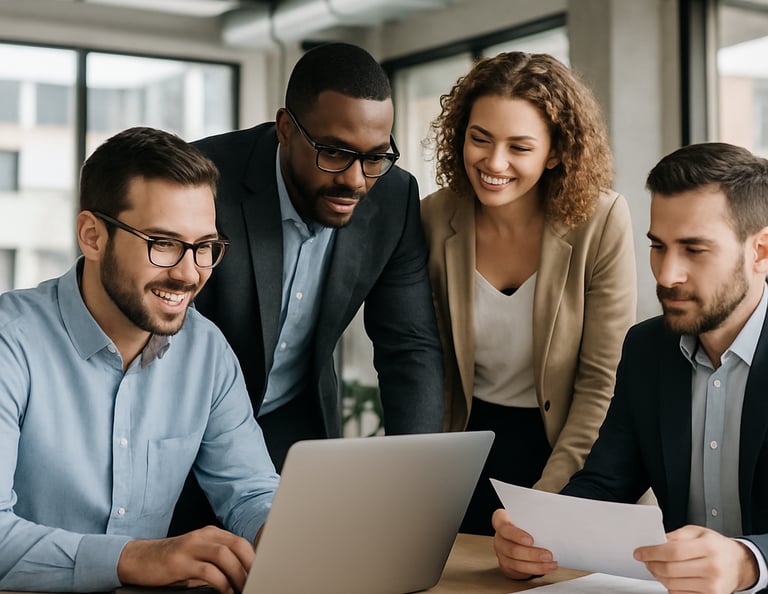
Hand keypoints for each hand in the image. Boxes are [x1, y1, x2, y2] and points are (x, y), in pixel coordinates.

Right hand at [117, 525, 255, 593]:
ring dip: (238, 574)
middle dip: (250, 565)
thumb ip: (219, 563)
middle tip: (256, 581)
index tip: (263, 573)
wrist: (139, 559)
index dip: (254, 558)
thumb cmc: (171, 563)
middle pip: (237, 545)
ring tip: (243, 588)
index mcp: (210, 533)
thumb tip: (243, 575)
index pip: (240, 542)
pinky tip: (225, 591)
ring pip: (224, 555)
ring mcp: (191, 546)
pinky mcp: (179, 561)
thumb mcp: (198, 559)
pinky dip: (221, 582)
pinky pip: (207, 570)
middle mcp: (203, 536)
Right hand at [492, 508, 557, 578]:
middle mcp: (499, 538)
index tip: (531, 540)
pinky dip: (535, 570)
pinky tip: (545, 568)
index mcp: (501, 521)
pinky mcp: (506, 566)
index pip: (504, 527)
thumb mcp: (526, 518)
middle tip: (548, 555)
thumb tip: (554, 522)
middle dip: (532, 554)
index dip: (516, 535)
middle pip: (512, 549)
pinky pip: (519, 571)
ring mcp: (501, 553)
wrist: (517, 538)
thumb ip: (534, 520)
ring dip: (536, 566)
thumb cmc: (525, 525)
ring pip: (516, 563)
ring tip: (550, 564)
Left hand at [634, 525, 758, 593]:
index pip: (673, 551)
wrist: (738, 564)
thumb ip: (676, 535)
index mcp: (708, 547)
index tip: (640, 553)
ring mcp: (712, 586)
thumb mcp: (698, 532)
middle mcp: (712, 568)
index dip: (652, 552)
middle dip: (651, 564)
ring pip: (672, 584)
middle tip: (645, 560)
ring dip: (658, 576)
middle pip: (670, 569)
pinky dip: (670, 586)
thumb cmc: (716, 547)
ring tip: (656, 567)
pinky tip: (670, 577)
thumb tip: (655, 542)